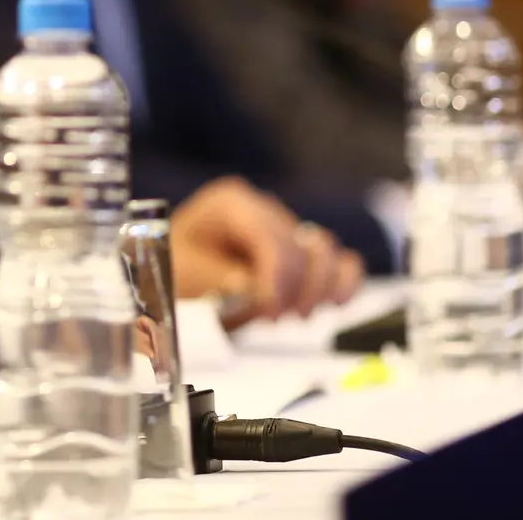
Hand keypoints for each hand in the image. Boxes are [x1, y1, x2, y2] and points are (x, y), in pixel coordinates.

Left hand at [170, 178, 362, 327]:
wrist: (178, 273)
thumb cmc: (178, 268)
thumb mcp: (185, 272)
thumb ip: (220, 280)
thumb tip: (252, 287)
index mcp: (231, 203)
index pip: (272, 240)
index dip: (278, 281)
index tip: (269, 314)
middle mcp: (265, 208)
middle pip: (304, 248)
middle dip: (295, 290)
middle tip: (272, 319)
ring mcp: (287, 227)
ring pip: (328, 252)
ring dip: (319, 289)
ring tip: (295, 314)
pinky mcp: (304, 251)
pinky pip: (341, 260)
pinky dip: (343, 283)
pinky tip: (333, 303)